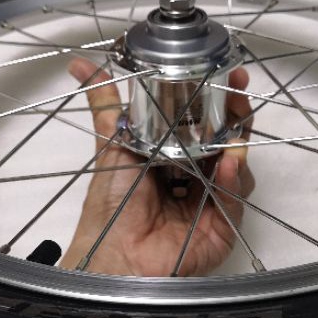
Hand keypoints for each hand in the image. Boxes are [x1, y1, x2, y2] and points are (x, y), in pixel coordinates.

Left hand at [60, 58, 254, 276]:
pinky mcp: (223, 226)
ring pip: (236, 167)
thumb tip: (80, 64)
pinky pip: (235, 198)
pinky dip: (234, 179)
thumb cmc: (112, 202)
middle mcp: (194, 178)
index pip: (202, 123)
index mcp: (171, 158)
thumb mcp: (112, 143)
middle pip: (225, 141)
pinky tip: (229, 162)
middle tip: (238, 91)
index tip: (227, 74)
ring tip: (233, 128)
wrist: (114, 253)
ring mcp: (211, 202)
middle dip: (234, 115)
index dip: (215, 99)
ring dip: (237, 144)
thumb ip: (107, 103)